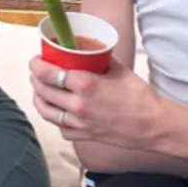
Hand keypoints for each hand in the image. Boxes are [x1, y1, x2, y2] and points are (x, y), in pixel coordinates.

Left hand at [29, 56, 162, 149]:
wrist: (152, 125)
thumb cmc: (139, 96)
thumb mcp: (117, 69)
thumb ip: (98, 59)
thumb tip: (86, 50)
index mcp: (85, 85)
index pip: (48, 73)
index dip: (36, 64)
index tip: (35, 60)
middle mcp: (77, 105)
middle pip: (42, 91)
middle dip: (35, 79)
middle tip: (37, 72)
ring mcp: (78, 123)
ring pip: (46, 111)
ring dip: (39, 98)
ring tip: (40, 90)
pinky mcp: (83, 136)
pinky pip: (60, 127)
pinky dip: (55, 118)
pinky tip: (56, 111)